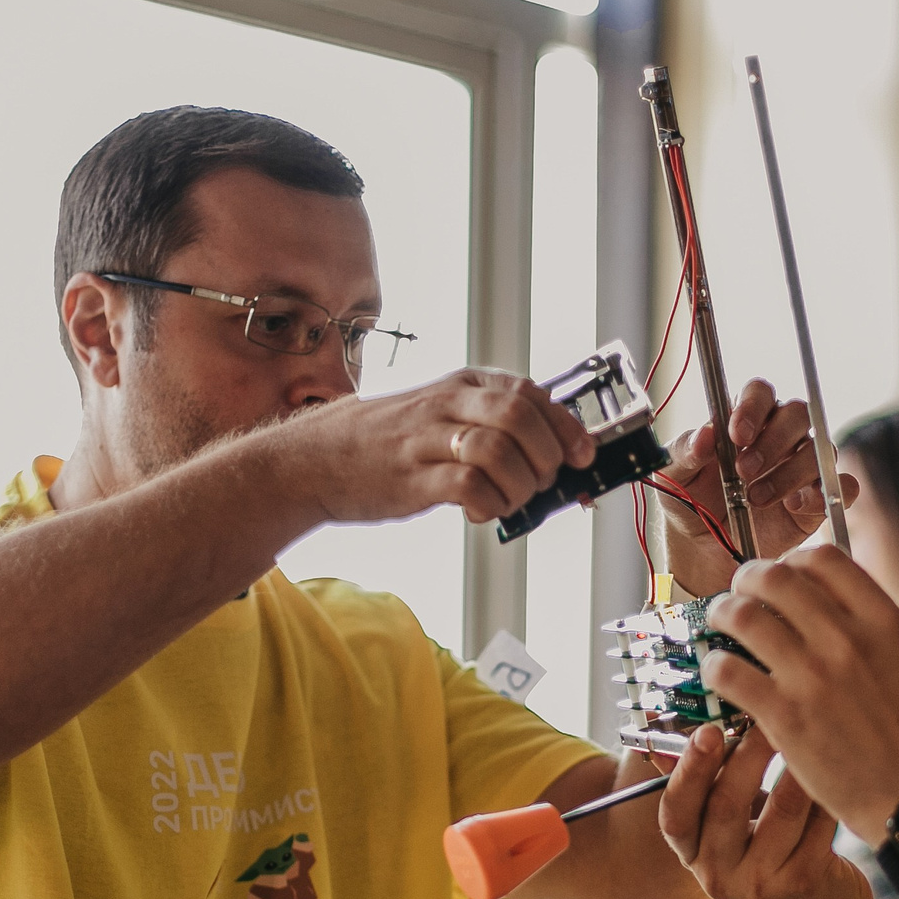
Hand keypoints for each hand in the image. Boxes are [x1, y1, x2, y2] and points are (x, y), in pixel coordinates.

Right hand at [287, 367, 593, 526]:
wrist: (315, 458)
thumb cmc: (389, 442)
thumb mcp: (442, 416)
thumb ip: (491, 428)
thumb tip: (555, 460)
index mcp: (462, 386)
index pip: (531, 393)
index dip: (567, 426)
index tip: (584, 456)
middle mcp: (448, 405)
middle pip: (521, 414)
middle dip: (548, 455)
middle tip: (543, 483)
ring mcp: (427, 440)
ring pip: (499, 449)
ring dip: (521, 485)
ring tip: (511, 501)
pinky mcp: (411, 478)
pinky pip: (468, 486)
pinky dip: (489, 504)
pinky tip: (480, 512)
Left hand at [658, 378, 855, 593]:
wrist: (703, 550)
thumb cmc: (690, 501)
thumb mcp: (674, 476)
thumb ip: (685, 452)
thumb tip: (703, 435)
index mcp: (745, 419)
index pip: (760, 392)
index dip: (753, 407)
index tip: (737, 434)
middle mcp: (780, 436)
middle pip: (798, 413)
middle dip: (774, 441)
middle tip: (745, 470)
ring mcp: (803, 466)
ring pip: (820, 449)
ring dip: (790, 473)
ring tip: (756, 498)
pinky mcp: (819, 498)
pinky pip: (843, 486)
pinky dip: (825, 494)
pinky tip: (794, 506)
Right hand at [659, 723, 873, 898]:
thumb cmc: (769, 855)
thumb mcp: (730, 828)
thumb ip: (707, 784)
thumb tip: (678, 721)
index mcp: (693, 854)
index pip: (675, 814)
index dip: (688, 772)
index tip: (707, 731)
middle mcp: (718, 875)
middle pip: (726, 806)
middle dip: (747, 754)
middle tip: (766, 717)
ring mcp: (762, 883)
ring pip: (781, 810)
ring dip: (795, 765)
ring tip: (807, 731)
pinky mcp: (804, 882)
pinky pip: (818, 823)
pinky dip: (826, 790)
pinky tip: (835, 766)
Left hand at [701, 549, 898, 837]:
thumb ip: (872, 629)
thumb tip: (830, 600)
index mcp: (884, 620)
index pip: (822, 559)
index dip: (792, 560)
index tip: (781, 575)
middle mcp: (848, 639)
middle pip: (775, 578)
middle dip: (747, 579)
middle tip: (738, 593)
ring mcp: (813, 676)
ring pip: (743, 616)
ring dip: (723, 614)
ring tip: (720, 625)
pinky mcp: (784, 716)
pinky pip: (728, 670)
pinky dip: (715, 665)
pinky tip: (720, 673)